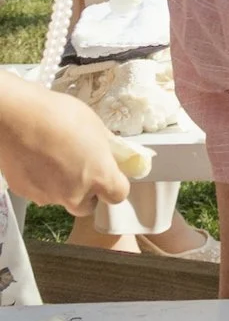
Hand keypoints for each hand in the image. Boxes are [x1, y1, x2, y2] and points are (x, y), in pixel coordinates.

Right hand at [0, 71, 138, 217]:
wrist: (18, 118)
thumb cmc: (59, 115)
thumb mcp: (94, 125)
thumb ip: (104, 147)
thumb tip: (109, 154)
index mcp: (99, 176)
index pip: (118, 195)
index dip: (114, 185)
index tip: (108, 174)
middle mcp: (76, 193)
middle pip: (86, 206)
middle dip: (85, 193)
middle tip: (79, 169)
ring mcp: (49, 197)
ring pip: (61, 198)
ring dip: (61, 186)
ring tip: (52, 157)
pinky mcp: (26, 194)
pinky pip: (39, 192)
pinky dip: (40, 181)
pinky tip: (35, 158)